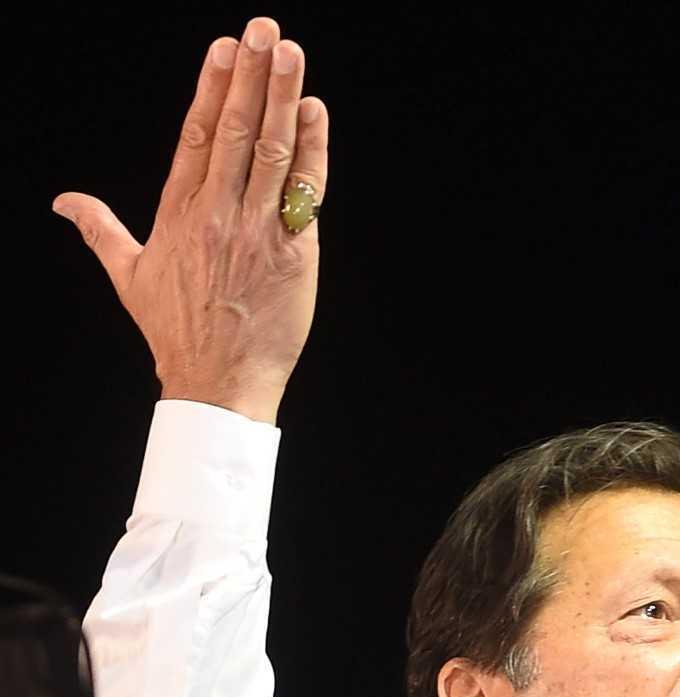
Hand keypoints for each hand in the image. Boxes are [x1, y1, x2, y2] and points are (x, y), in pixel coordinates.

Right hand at [51, 17, 328, 424]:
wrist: (218, 381)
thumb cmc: (177, 331)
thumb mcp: (129, 276)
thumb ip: (101, 230)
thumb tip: (65, 202)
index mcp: (179, 213)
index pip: (195, 136)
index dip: (211, 88)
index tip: (223, 50)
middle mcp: (216, 214)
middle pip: (235, 131)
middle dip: (250, 76)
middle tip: (262, 29)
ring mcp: (255, 231)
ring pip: (271, 151)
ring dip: (284, 98)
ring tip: (291, 54)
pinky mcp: (292, 253)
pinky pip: (304, 192)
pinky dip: (313, 151)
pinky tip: (316, 113)